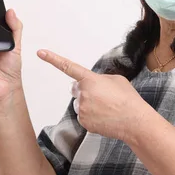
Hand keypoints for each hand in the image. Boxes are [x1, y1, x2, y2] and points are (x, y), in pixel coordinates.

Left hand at [37, 49, 151, 140]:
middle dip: (85, 90)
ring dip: (89, 104)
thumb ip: (100, 78)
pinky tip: (105, 116)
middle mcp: (83, 94)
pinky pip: (83, 116)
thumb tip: (94, 84)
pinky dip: (92, 116)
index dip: (53, 59)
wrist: (134, 121)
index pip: (68, 67)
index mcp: (90, 80)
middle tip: (102, 96)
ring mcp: (82, 109)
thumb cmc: (128, 99)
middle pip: (76, 89)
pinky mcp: (83, 122)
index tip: (40, 53)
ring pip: (79, 103)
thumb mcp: (117, 80)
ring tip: (107, 107)